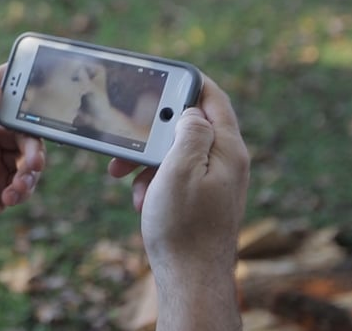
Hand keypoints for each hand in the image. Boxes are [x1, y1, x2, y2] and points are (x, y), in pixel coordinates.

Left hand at [0, 65, 45, 255]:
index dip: (14, 79)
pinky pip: (24, 183)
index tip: (39, 72)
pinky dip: (24, 189)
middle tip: (34, 162)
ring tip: (20, 186)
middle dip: (32, 144)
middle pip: (21, 130)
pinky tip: (11, 198)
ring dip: (31, 170)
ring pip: (27, 157)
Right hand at [109, 75, 249, 268]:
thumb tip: (191, 109)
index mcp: (227, 149)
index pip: (214, 99)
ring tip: (124, 176)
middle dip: (154, 131)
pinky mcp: (202, 198)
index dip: (190, 81)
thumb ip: (188, 132)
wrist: (190, 277)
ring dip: (147, 160)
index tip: (162, 73)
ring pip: (176, 153)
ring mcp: (216, 181)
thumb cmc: (182, 225)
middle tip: (126, 140)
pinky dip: (154, 181)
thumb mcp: (179, 170)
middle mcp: (227, 162)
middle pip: (189, 126)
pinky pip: (175, 176)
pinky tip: (141, 200)